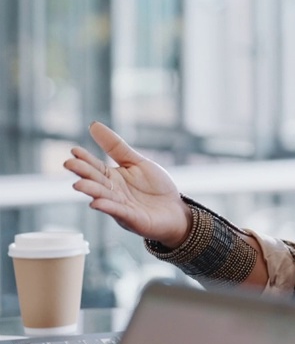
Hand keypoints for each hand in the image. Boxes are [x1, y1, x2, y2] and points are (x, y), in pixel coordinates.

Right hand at [64, 122, 191, 247]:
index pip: (96, 167)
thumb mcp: (137, 162)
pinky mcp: (133, 219)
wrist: (175, 211)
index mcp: (113, 177)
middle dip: (83, 174)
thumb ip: (116, 147)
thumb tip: (93, 125)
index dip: (86, 159)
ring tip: (79, 184)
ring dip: (92, 191)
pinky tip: (97, 203)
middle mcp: (113, 192)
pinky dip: (108, 208)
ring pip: (104, 197)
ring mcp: (121, 207)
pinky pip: (119, 212)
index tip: (74, 150)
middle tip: (69, 164)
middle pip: (96, 181)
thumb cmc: (155, 187)